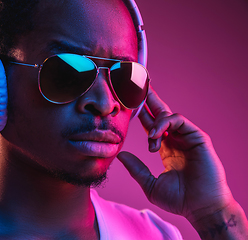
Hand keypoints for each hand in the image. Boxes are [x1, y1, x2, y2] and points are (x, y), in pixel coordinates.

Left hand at [117, 87, 232, 221]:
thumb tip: (120, 155)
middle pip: (161, 113)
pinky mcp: (198, 137)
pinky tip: (155, 134)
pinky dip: (165, 123)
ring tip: (151, 137)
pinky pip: (179, 120)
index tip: (129, 103)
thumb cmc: (179, 199)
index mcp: (166, 148)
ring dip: (155, 122)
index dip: (141, 113)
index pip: (151, 125)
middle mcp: (176, 139)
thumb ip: (136, 168)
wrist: (200, 208)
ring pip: (168, 115)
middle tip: (138, 84)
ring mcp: (187, 137)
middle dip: (149, 99)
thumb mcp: (150, 184)